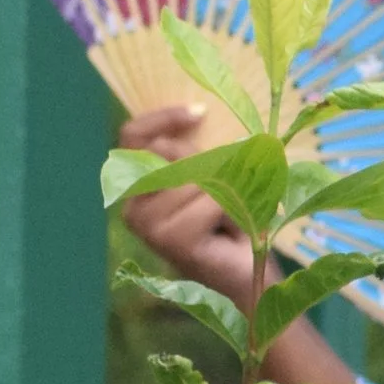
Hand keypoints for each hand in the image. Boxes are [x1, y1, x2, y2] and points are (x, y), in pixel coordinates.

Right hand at [116, 105, 356, 383]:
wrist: (251, 273)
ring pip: (195, 175)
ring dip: (228, 188)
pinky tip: (230, 230)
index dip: (162, 117)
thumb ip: (198, 148)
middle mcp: (132, 208)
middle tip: (234, 188)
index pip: (132, 137)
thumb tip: (201, 109)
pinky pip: (210, 198)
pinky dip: (233, 207)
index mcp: (136, 187)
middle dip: (212, 162)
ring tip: (231, 215)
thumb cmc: (234, 220)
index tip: (200, 111)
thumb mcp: (215, 175)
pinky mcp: (171, 241)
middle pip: (171, 152)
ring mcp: (148, 227)